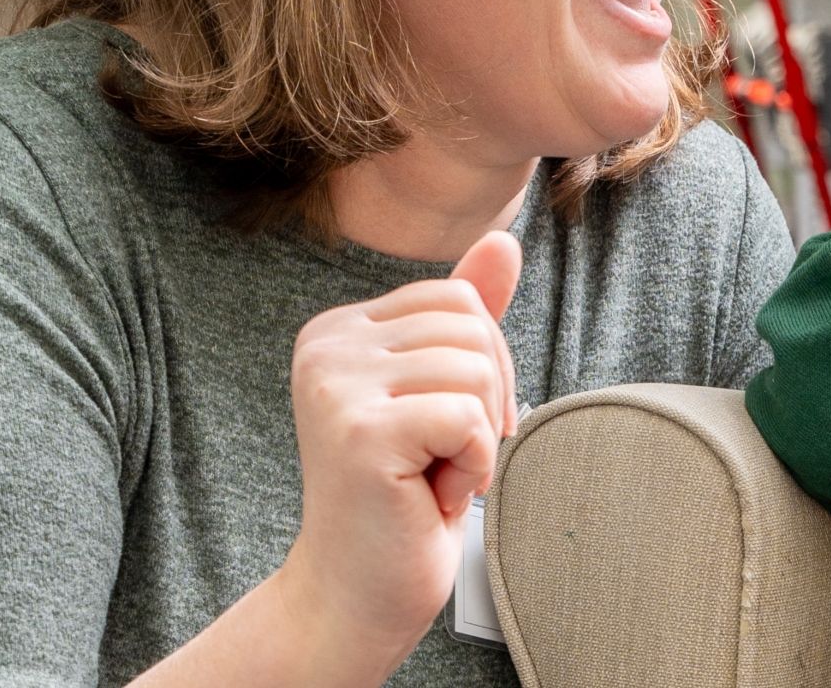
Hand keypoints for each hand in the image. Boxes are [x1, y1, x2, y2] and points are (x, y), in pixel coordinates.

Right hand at [278, 231, 521, 661]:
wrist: (358, 590)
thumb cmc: (405, 492)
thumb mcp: (442, 391)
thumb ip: (468, 315)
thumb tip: (504, 240)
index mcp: (339, 329)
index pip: (458, 299)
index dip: (482, 366)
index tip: (443, 425)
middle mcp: (325, 347)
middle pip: (473, 327)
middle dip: (483, 401)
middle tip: (437, 456)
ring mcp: (335, 387)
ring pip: (475, 370)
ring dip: (476, 438)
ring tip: (429, 474)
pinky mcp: (360, 433)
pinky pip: (468, 417)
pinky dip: (472, 464)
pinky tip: (430, 494)